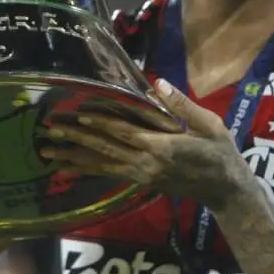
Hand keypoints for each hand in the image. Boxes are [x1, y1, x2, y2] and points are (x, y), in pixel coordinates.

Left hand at [41, 79, 253, 210]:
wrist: (225, 190)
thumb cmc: (220, 153)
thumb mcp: (208, 124)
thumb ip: (181, 106)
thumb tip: (156, 84)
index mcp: (163, 147)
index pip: (125, 133)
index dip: (101, 124)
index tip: (78, 115)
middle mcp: (147, 163)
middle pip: (106, 150)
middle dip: (76, 140)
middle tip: (50, 132)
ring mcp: (142, 175)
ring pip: (102, 165)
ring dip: (74, 158)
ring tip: (48, 154)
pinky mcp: (141, 181)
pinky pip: (110, 173)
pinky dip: (88, 170)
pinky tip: (70, 168)